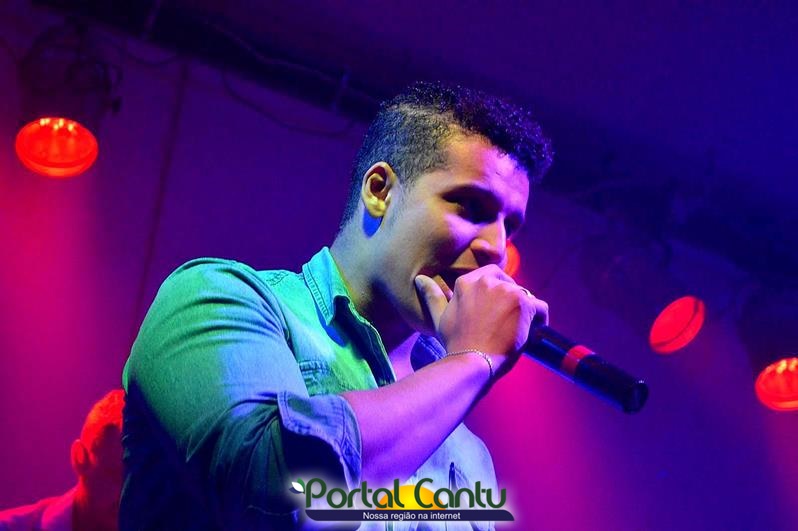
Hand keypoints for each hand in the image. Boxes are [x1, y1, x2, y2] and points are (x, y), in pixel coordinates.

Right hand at [415, 264, 548, 375]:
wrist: (472, 361)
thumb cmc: (455, 343)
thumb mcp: (440, 317)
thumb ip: (432, 296)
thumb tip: (420, 279)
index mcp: (467, 282)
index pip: (491, 277)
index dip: (497, 296)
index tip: (496, 315)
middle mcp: (487, 281)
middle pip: (511, 285)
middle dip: (512, 302)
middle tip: (507, 326)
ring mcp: (507, 290)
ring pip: (526, 297)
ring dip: (525, 314)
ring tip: (517, 334)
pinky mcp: (524, 302)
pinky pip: (541, 308)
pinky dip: (540, 322)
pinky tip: (531, 337)